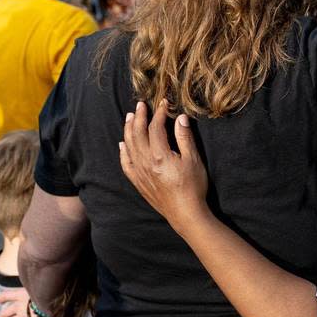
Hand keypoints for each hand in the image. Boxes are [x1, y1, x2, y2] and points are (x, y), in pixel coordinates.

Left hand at [119, 100, 209, 233]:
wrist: (185, 213)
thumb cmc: (193, 187)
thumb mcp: (194, 160)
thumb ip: (185, 138)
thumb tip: (180, 117)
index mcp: (160, 155)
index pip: (156, 127)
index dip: (159, 113)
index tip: (163, 103)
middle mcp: (146, 162)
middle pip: (138, 134)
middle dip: (139, 117)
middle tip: (140, 105)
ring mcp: (140, 172)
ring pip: (129, 146)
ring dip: (129, 129)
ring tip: (130, 117)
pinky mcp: (138, 182)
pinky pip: (125, 164)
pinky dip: (123, 152)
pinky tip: (123, 144)